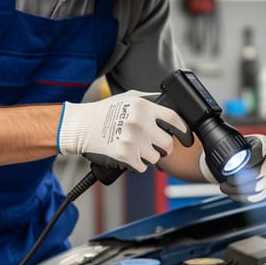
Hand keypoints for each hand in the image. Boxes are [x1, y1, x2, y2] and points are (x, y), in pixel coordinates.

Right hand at [57, 91, 191, 172]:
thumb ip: (150, 101)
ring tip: (137, 148)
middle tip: (156, 145)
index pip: (174, 119)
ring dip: (149, 156)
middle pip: (168, 143)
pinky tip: (130, 155)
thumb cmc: (104, 111)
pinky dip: (138, 164)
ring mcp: (132, 140)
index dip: (183, 130)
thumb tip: (170, 105)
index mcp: (143, 107)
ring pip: (156, 157)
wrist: (80, 125)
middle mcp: (140, 122)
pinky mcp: (124, 155)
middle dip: (164, 147)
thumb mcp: (128, 97)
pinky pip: (142, 167)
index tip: (185, 137)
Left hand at [200, 134, 265, 202]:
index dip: (247, 164)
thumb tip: (196, 138)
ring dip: (239, 190)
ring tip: (224, 187)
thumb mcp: (226, 144)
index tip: (231, 171)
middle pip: (262, 173)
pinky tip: (232, 194)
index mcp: (261, 143)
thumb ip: (222, 144)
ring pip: (260, 186)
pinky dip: (244, 197)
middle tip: (227, 180)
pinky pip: (259, 196)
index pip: (260, 154)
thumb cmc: (227, 151)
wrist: (231, 162)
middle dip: (241, 180)